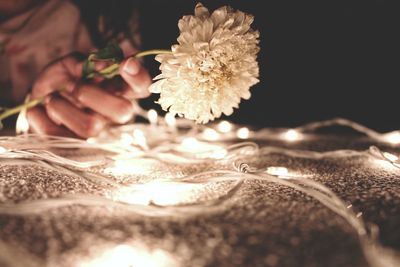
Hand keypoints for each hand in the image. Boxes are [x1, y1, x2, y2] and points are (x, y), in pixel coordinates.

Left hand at [27, 53, 150, 137]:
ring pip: (91, 127)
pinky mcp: (72, 146)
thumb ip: (85, 62)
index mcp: (117, 90)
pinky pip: (60, 138)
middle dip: (94, 95)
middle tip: (74, 87)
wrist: (37, 100)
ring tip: (50, 99)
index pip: (141, 87)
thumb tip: (102, 65)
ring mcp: (95, 131)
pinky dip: (42, 119)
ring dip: (62, 107)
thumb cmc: (61, 80)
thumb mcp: (70, 64)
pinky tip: (37, 111)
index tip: (127, 63)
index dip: (139, 78)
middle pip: (124, 111)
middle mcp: (112, 113)